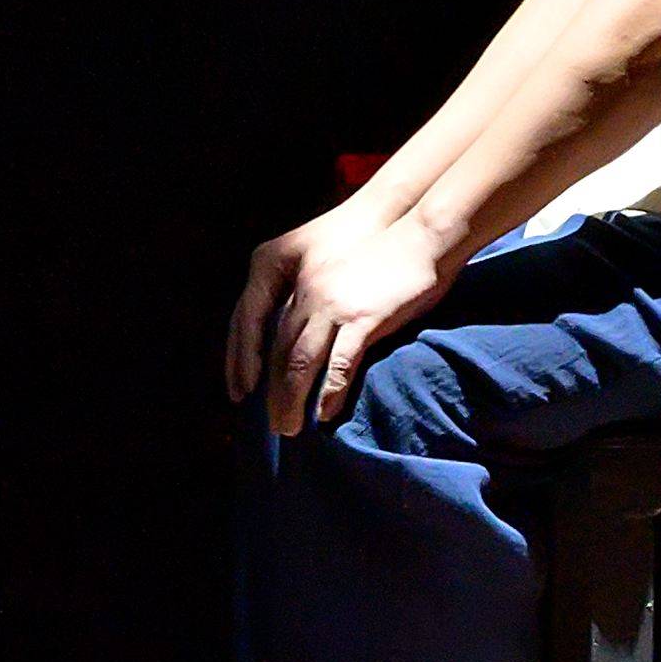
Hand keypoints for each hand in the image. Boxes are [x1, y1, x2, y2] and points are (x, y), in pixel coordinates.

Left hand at [221, 200, 453, 440]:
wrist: (421, 234)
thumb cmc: (377, 248)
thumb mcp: (324, 262)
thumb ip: (303, 291)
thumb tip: (292, 329)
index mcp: (286, 270)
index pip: (249, 322)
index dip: (241, 360)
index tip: (238, 390)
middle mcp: (303, 289)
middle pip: (276, 350)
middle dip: (269, 392)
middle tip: (271, 424)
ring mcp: (332, 304)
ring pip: (300, 363)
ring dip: (291, 399)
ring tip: (290, 427)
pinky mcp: (363, 318)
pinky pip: (340, 364)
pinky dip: (329, 392)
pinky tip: (325, 413)